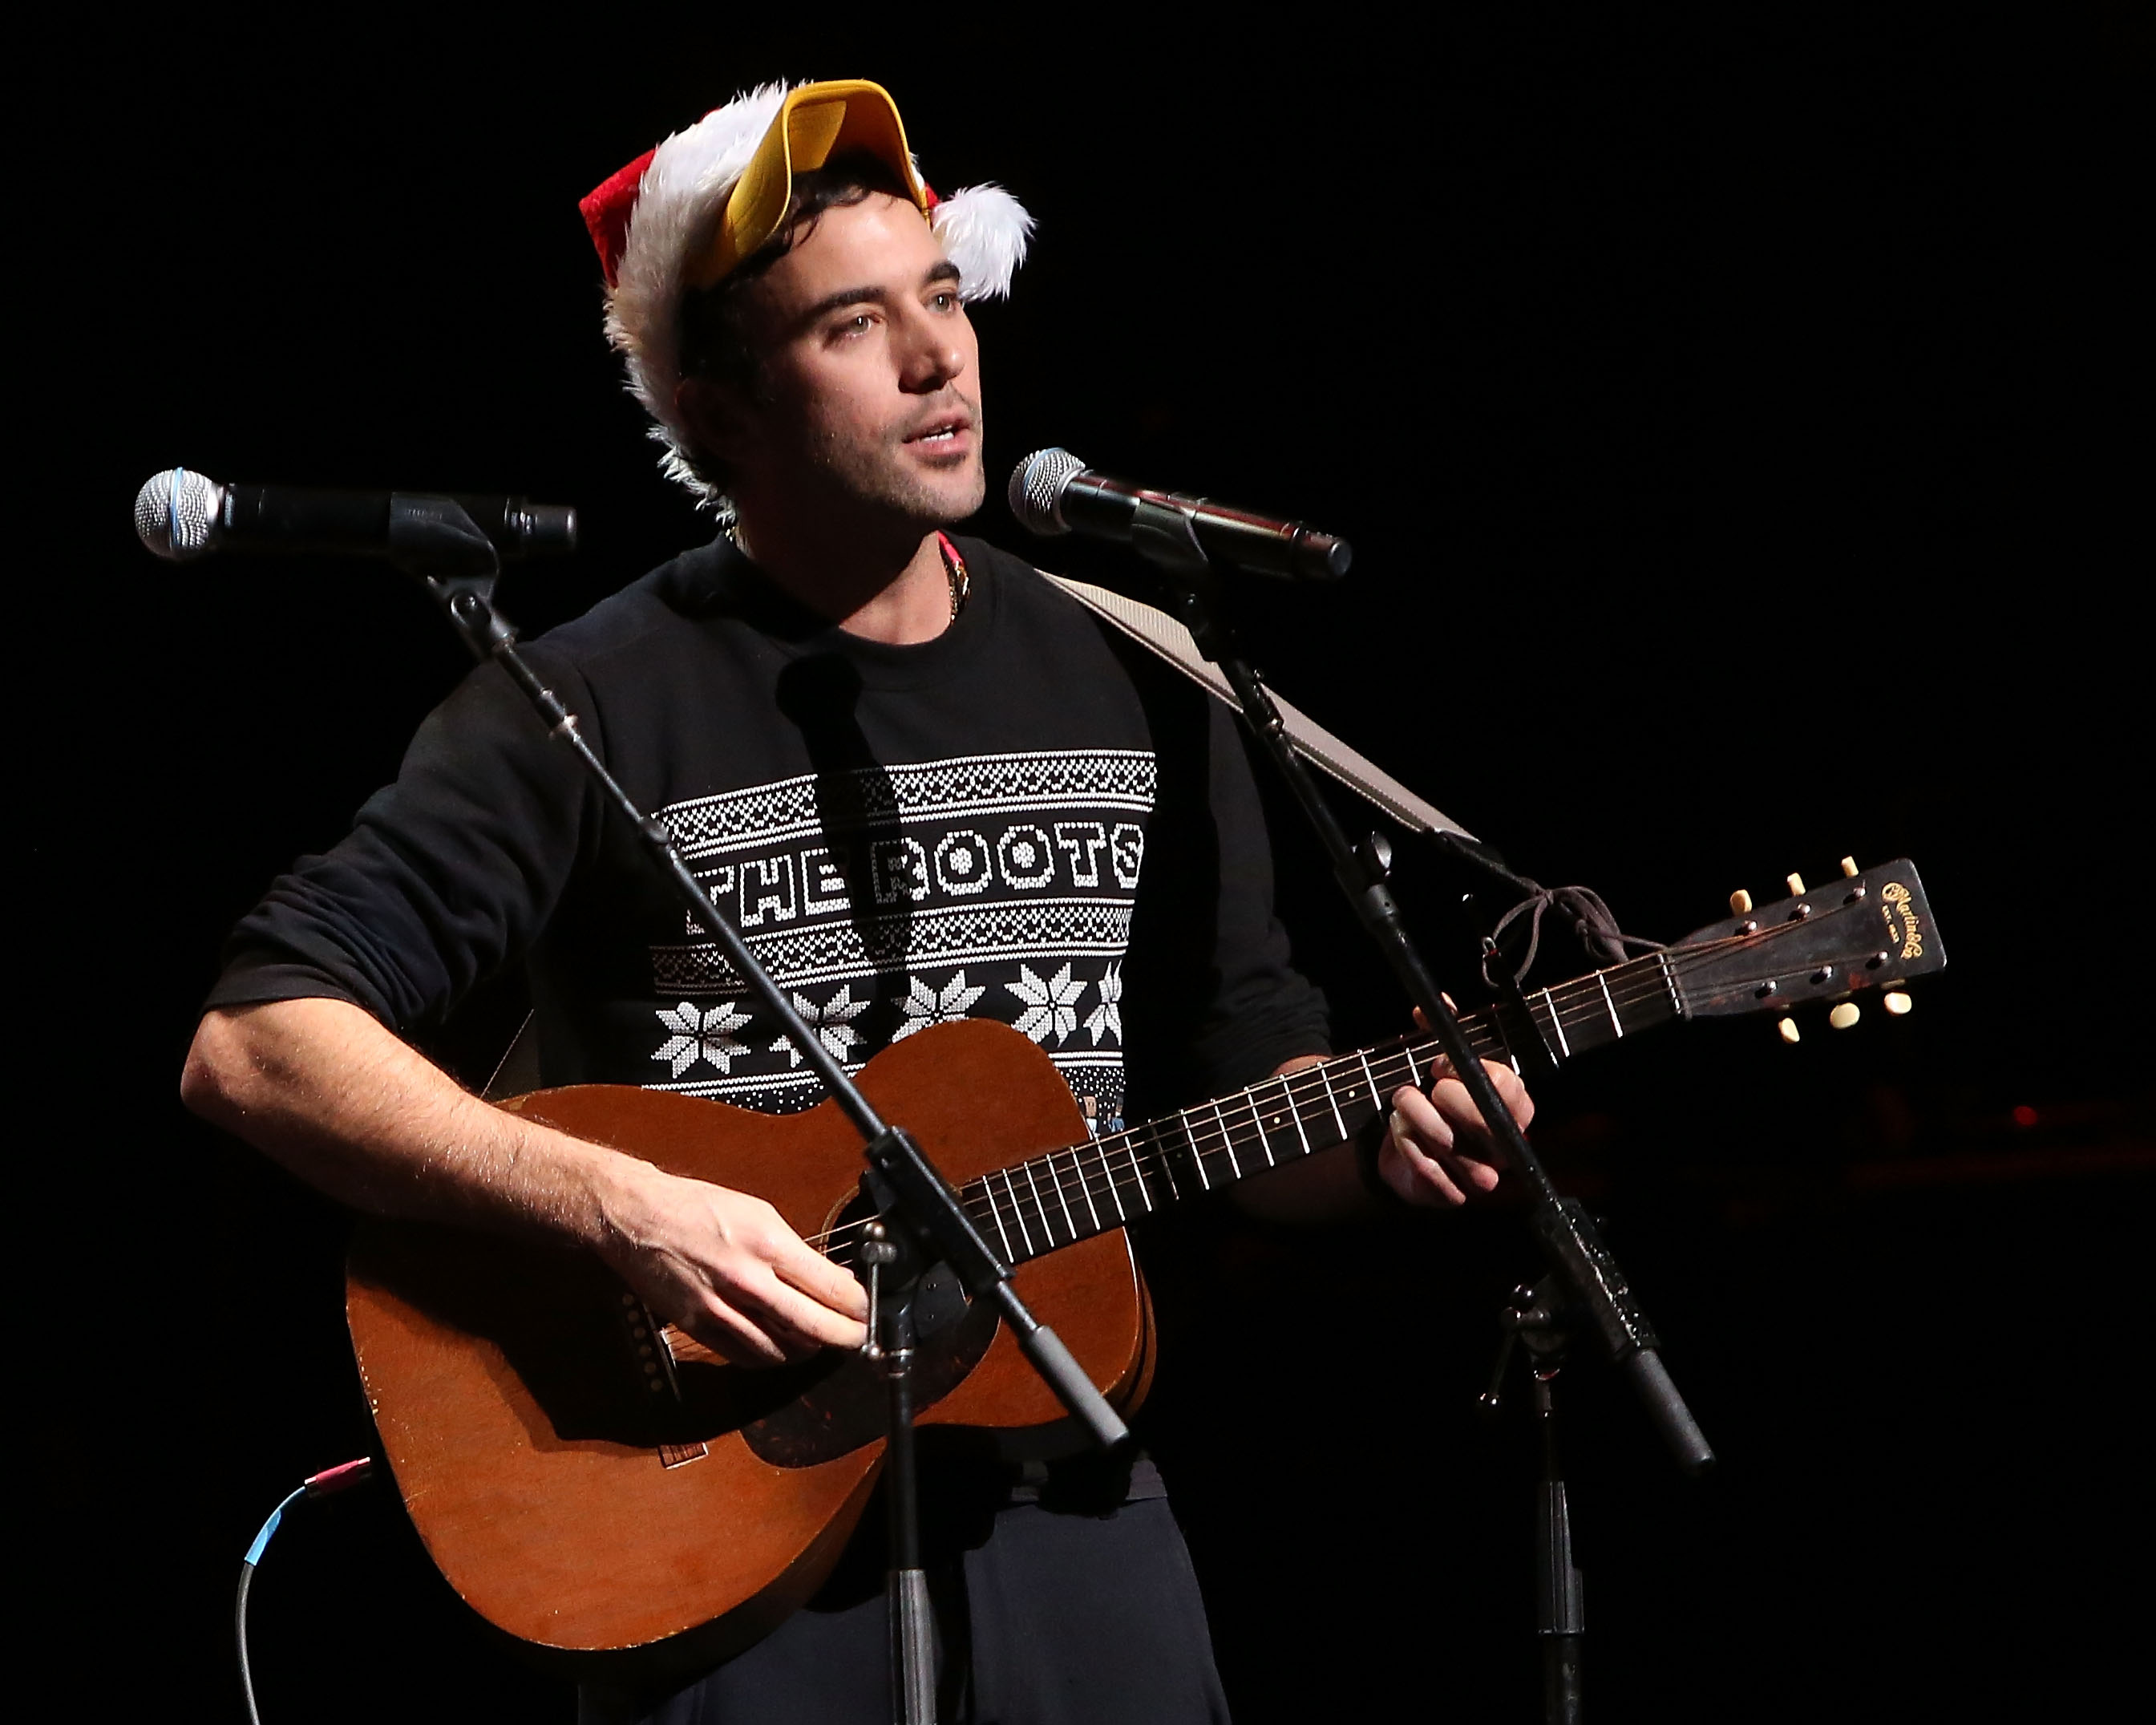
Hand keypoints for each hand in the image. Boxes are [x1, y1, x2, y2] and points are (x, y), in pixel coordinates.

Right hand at [599, 1163, 869, 1365]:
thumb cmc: (697, 1207)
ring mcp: (721, 1308)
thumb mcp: (757, 1213)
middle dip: (845, 1337)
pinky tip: (780, 1346)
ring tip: (819, 1340)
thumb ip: (794, 1250)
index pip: (829, 1288)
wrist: (637, 1216)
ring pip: (781, 1350)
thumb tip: (831, 1279)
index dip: (857, 1306)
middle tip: (858, 1337)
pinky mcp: (699, 1326)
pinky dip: (770, 1355)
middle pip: (813, 1326)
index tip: (866, 1310)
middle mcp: (747, 1279)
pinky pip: (745, 1355)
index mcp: (767, 1243)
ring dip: (807, 1349)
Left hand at [1378, 1009, 1532, 1207]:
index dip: (1467, 1073)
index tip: (1440, 1067)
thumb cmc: (1432, 1100)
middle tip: (1424, 1089)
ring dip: (1415, 1118)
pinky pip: (1430, 1171)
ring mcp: (1485, 1174)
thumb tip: (1431, 1005)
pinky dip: (1407, 1146)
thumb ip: (1437, 1030)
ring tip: (1402, 1106)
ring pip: (1449, 1143)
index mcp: (1514, 1105)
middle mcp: (1506, 1142)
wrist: (1406, 1145)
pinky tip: (1401, 1134)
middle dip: (1442, 1098)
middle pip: (1481, 1116)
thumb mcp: (1436, 1062)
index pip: (1504, 1086)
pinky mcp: (1457, 1196)